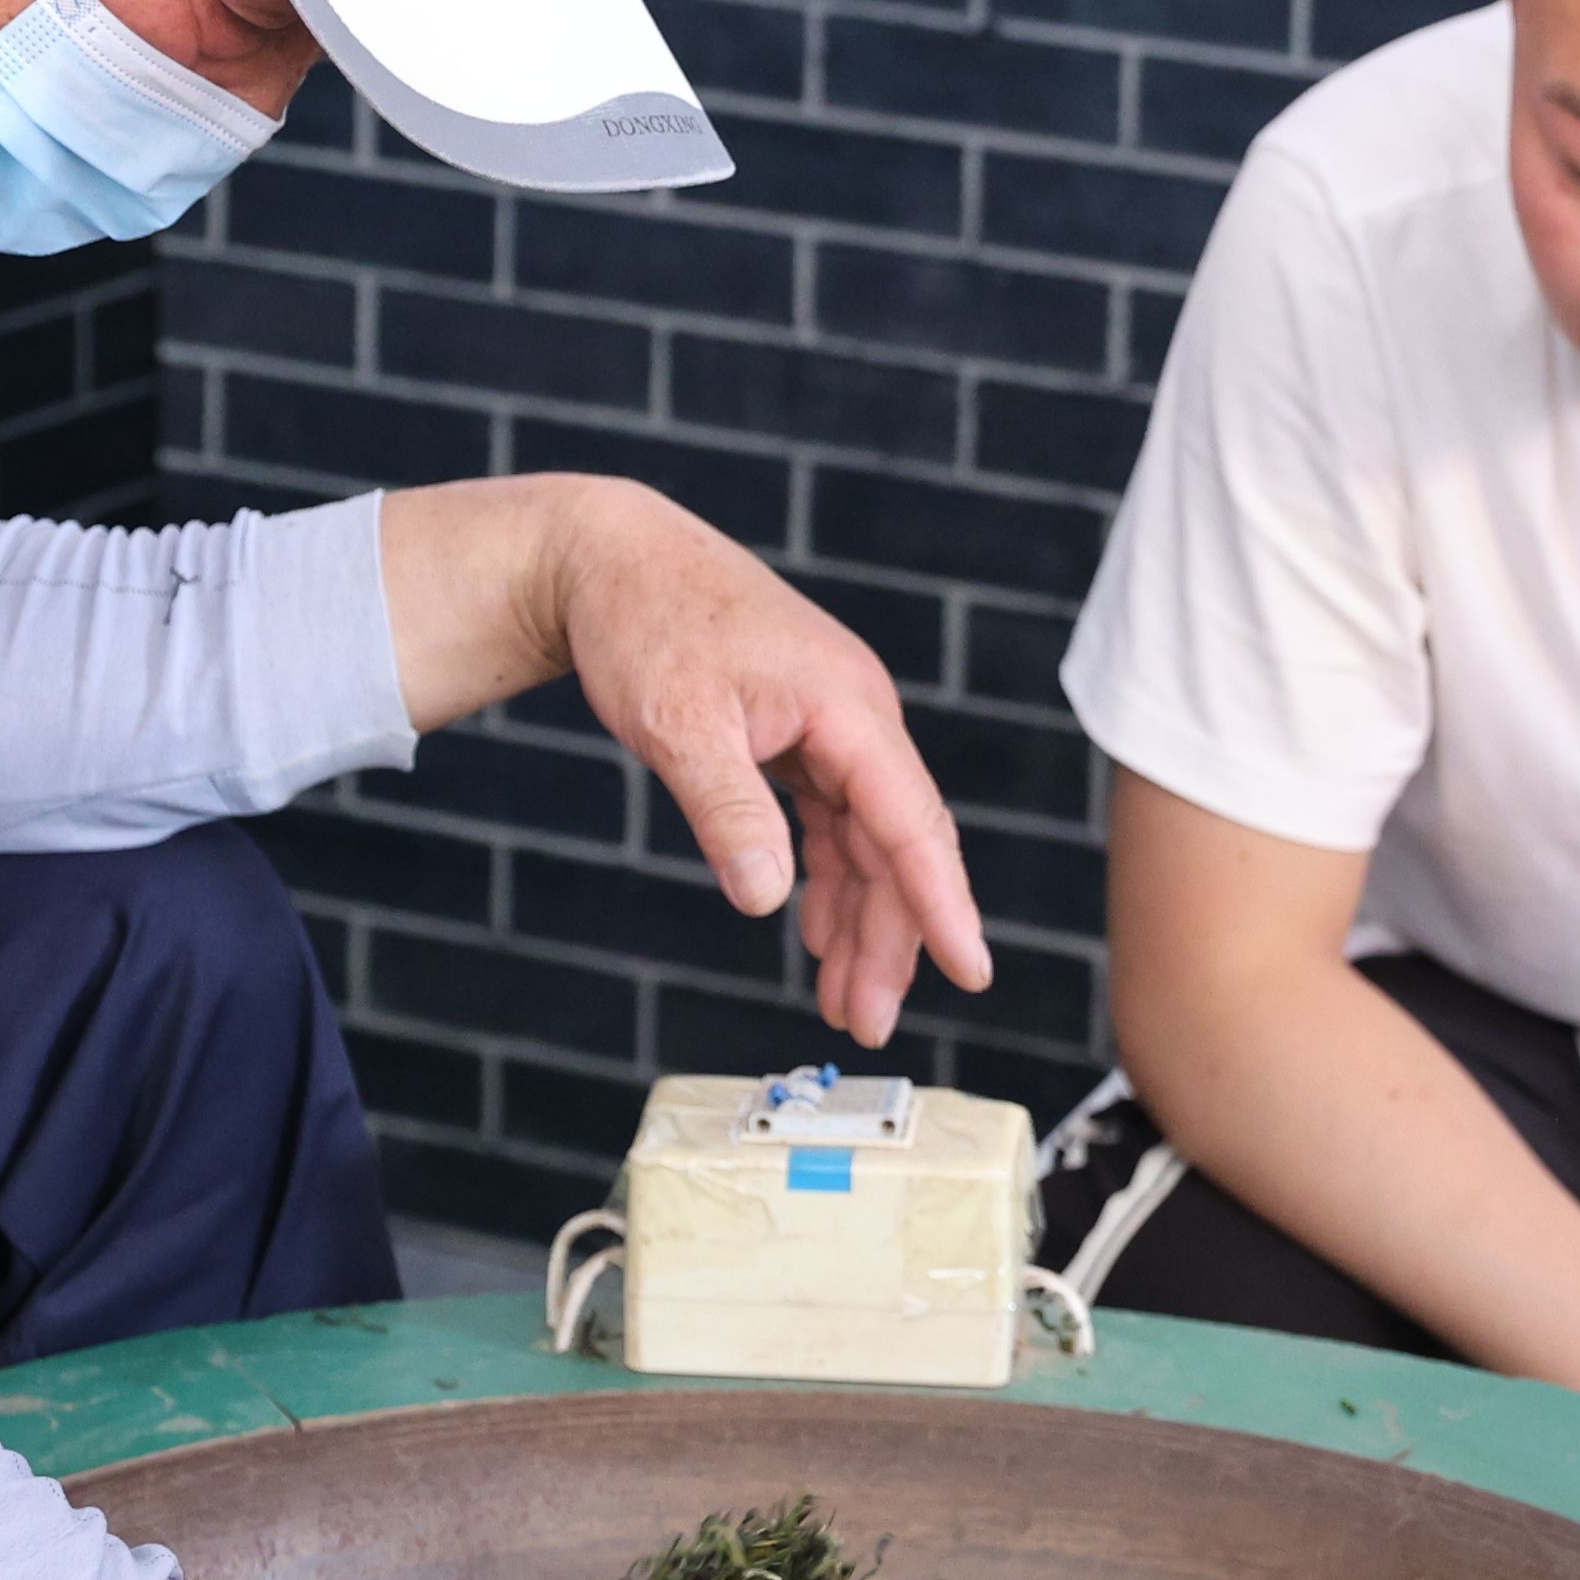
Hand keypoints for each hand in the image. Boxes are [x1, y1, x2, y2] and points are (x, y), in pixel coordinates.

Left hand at [538, 481, 995, 1043]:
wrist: (608, 556)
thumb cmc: (644, 622)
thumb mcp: (679, 725)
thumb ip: (730, 814)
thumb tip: (768, 900)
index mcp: (847, 707)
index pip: (912, 821)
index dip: (943, 903)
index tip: (971, 971)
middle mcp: (855, 716)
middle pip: (897, 844)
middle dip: (892, 938)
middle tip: (868, 1024)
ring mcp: (830, 726)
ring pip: (867, 841)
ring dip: (861, 920)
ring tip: (845, 1002)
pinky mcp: (800, 734)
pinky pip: (833, 822)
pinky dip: (828, 880)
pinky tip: (818, 933)